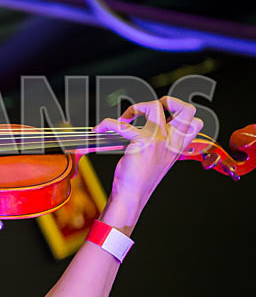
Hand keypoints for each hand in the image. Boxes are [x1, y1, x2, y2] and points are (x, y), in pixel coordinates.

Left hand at [93, 96, 202, 210]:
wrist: (132, 195)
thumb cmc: (141, 179)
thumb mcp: (157, 159)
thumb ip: (160, 143)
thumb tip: (148, 127)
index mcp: (178, 145)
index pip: (196, 122)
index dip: (181, 112)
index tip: (163, 116)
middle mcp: (172, 141)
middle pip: (187, 109)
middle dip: (168, 101)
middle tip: (149, 111)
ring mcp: (158, 141)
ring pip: (155, 107)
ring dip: (136, 107)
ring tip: (125, 119)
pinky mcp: (141, 143)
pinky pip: (122, 125)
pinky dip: (107, 123)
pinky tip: (100, 129)